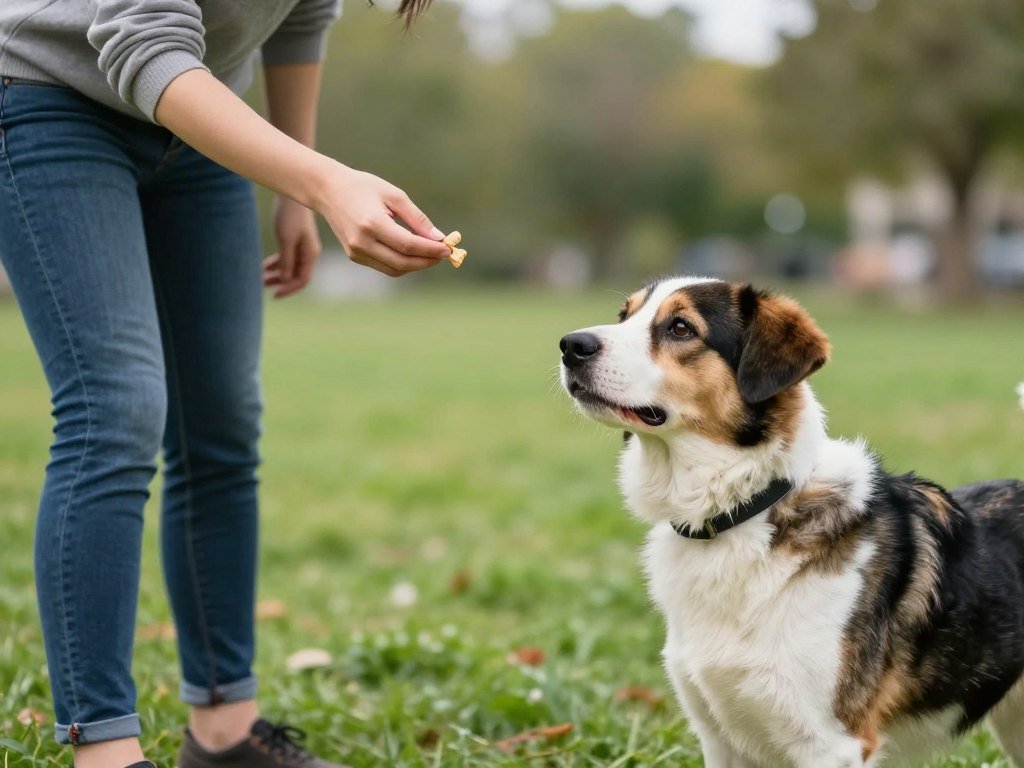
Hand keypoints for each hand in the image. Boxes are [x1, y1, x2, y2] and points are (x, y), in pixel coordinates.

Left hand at [264, 196, 320, 297]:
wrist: (291, 194)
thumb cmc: (290, 216)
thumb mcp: (286, 240)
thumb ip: (286, 261)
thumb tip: (284, 280)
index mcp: (310, 254)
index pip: (302, 280)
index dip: (289, 289)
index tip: (274, 295)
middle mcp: (308, 253)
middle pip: (295, 275)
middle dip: (280, 282)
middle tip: (262, 286)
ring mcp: (302, 247)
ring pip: (290, 267)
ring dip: (276, 274)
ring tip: (260, 278)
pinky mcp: (295, 240)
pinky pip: (287, 258)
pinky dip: (276, 263)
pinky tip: (264, 266)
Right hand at [312, 163, 449, 276]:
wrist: (328, 191)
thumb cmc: (364, 187)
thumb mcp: (394, 195)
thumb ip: (417, 218)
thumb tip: (439, 238)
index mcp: (371, 224)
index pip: (408, 245)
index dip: (431, 250)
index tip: (448, 248)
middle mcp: (361, 242)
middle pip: (403, 262)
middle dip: (427, 261)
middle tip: (444, 254)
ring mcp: (356, 252)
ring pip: (395, 269)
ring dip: (416, 265)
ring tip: (432, 254)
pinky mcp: (355, 257)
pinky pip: (385, 267)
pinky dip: (403, 264)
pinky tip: (414, 254)